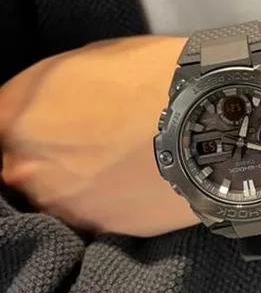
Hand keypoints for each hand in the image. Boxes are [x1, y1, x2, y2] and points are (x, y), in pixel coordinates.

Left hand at [0, 35, 200, 236]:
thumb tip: (40, 113)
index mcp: (15, 117)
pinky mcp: (100, 230)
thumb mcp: (86, 62)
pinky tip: (132, 178)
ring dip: (73, 183)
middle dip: (44, 156)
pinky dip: (104, 201)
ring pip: (52, 196)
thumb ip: (44, 96)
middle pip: (17, 168)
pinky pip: (89, 215)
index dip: (19, 126)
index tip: (38, 127)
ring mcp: (62, 205)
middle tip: (87, 142)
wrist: (211, 120)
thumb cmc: (154, 79)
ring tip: (116, 161)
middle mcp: (26, 168)